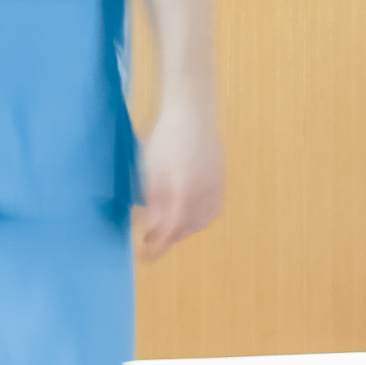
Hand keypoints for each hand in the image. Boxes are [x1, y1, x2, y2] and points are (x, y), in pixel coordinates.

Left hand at [134, 93, 226, 261]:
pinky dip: (198, 216)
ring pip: (200, 222)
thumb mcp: (150, 170)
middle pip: (185, 231)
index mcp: (183, 193)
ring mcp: (215, 187)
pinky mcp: (220, 180)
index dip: (156, 249)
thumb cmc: (165, 136)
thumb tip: (149, 229)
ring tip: (167, 221)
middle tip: (149, 234)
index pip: (170, 234)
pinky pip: (212, 210)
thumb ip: (152, 203)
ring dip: (182, 227)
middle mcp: (203, 194)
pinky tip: (187, 209)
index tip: (145, 256)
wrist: (192, 109)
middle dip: (167, 237)